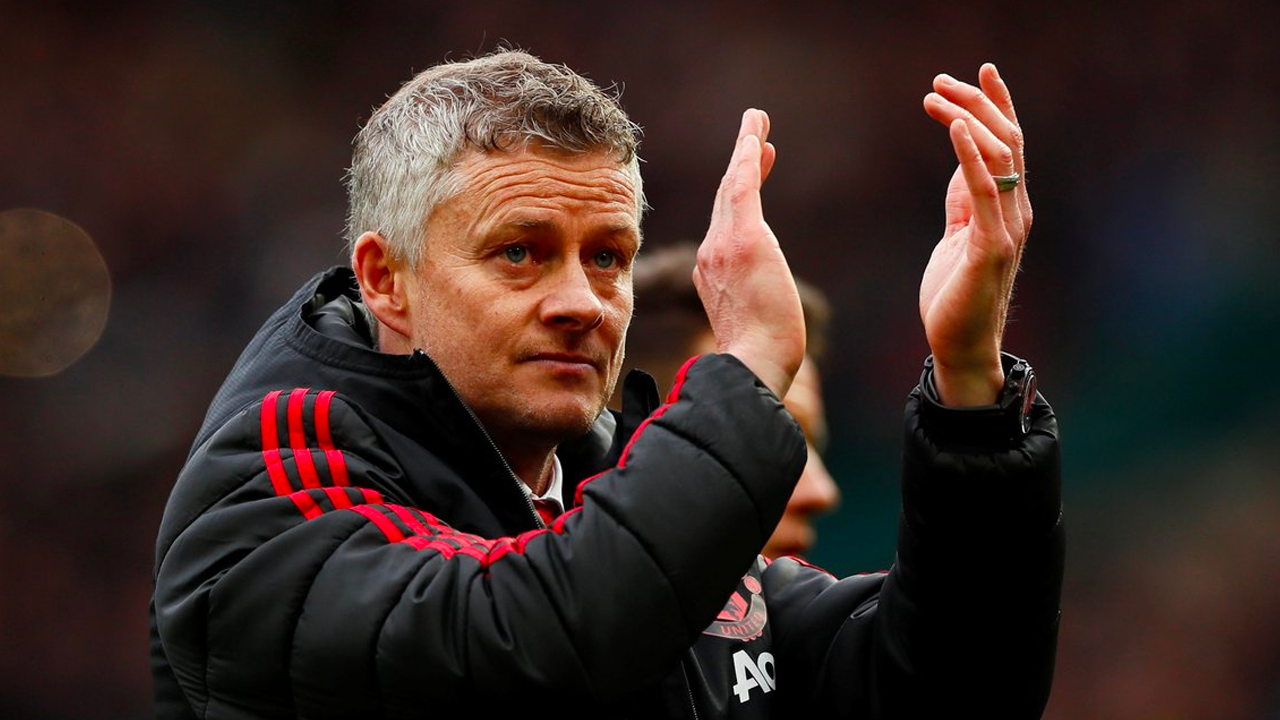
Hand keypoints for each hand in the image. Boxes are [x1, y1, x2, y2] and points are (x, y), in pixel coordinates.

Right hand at [694, 109, 804, 398]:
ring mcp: (723, 246)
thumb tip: (764, 323)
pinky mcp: (744, 239)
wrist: (751, 365)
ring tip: (756, 120)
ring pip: (734, 187)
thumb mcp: (752, 330)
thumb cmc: (759, 360)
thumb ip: (751, 314)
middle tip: (755, 134)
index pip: (726, 226)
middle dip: (741, 164)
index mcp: (712, 275)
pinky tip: (755, 134)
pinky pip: (743, 187)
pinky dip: (747, 157)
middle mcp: (711, 255)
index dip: (738, 197)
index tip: (753, 176)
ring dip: (745, 149)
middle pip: (726, 200)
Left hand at [920, 63, 1032, 405]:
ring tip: (938, 96)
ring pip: (999, 157)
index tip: (980, 71)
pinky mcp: (989, 247)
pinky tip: (957, 126)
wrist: (959, 346)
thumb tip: (962, 165)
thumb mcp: (959, 236)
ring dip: (969, 118)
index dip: (998, 105)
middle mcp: (1016, 212)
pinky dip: (970, 154)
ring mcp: (1007, 228)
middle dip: (977, 103)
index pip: (1010, 145)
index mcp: (1009, 208)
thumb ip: (965, 202)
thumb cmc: (956, 295)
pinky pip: (983, 190)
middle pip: (1006, 141)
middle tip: (941, 80)